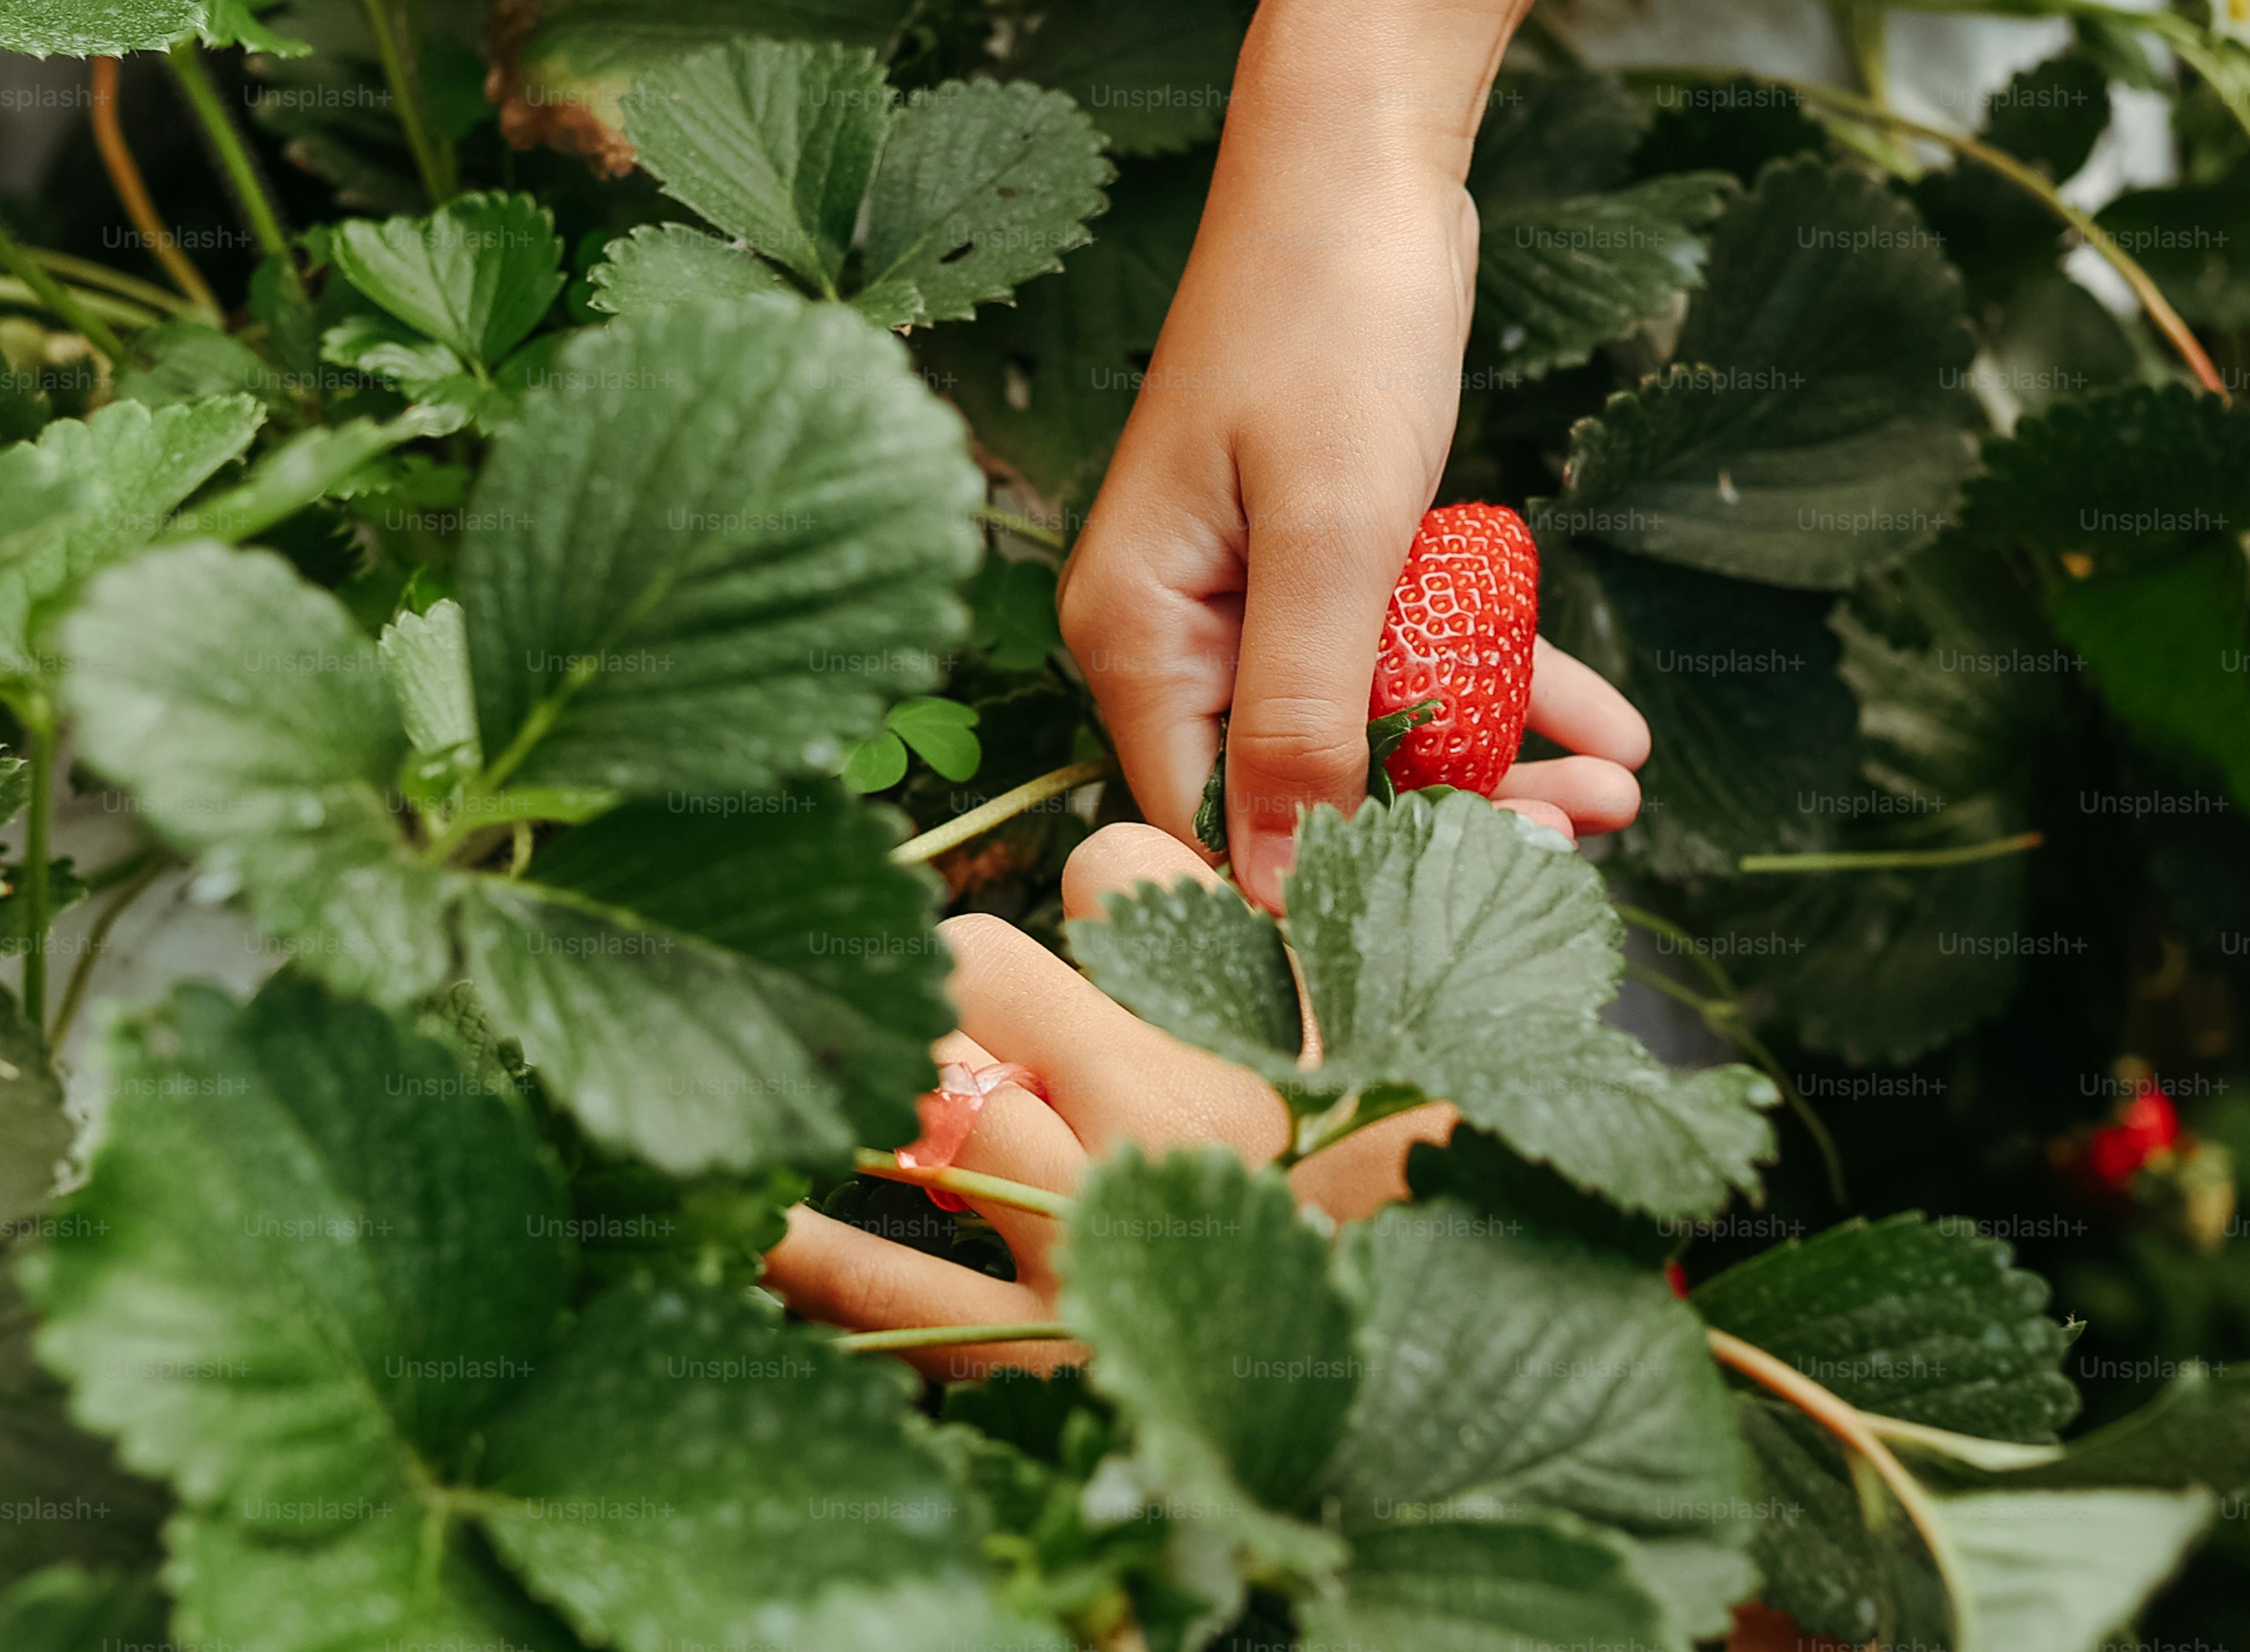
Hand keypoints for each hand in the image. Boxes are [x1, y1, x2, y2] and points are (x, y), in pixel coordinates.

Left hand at [763, 822, 1456, 1379]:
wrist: (1417, 1422)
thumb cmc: (1433, 1229)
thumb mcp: (1430, 1084)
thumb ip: (1394, 961)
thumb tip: (1513, 827)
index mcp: (1241, 1040)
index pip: (1120, 873)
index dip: (1105, 878)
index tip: (1114, 917)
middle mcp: (1144, 1122)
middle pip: (976, 962)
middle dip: (951, 966)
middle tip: (951, 996)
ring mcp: (1071, 1235)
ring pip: (907, 1103)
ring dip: (844, 1069)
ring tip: (791, 1054)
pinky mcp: (1021, 1356)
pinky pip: (879, 1291)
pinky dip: (796, 1250)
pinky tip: (737, 1218)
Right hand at [1058, 152, 1651, 891]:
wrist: (1363, 156)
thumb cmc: (1326, 316)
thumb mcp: (1330, 528)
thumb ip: (1302, 712)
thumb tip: (1272, 884)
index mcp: (1141, 632)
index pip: (1207, 820)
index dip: (1319, 883)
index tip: (1443, 916)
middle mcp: (1182, 629)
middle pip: (1306, 780)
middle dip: (1448, 816)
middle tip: (1580, 839)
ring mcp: (1256, 592)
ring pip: (1379, 722)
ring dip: (1501, 754)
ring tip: (1623, 791)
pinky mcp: (1327, 554)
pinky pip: (1413, 651)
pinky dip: (1502, 677)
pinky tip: (1607, 719)